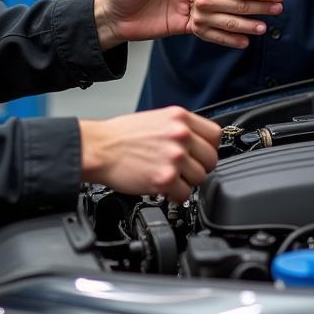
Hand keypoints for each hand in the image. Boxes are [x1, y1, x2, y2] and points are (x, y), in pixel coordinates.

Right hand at [79, 106, 221, 202]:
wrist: (99, 148)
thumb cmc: (121, 135)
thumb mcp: (156, 119)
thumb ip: (179, 128)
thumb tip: (197, 142)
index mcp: (179, 117)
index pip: (215, 134)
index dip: (208, 147)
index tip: (201, 154)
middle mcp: (180, 135)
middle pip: (211, 159)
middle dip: (198, 167)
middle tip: (183, 170)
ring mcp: (174, 157)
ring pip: (200, 178)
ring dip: (186, 182)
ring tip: (170, 178)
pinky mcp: (165, 179)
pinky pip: (184, 195)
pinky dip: (175, 196)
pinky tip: (163, 188)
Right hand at [188, 0, 283, 49]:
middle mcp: (205, 0)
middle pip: (241, 6)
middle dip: (262, 7)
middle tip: (278, 8)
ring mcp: (201, 17)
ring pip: (231, 23)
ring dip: (250, 26)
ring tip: (264, 27)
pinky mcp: (199, 30)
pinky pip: (219, 38)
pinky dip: (233, 41)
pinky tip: (246, 41)